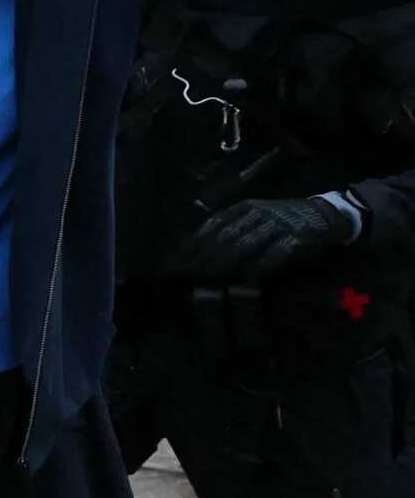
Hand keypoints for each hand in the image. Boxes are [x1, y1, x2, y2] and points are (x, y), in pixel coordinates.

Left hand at [176, 193, 360, 279]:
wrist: (327, 215)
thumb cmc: (283, 224)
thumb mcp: (252, 221)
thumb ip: (226, 233)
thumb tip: (190, 258)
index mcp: (241, 209)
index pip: (206, 231)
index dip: (186, 252)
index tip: (170, 272)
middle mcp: (254, 215)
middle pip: (217, 240)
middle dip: (196, 264)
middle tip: (180, 285)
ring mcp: (273, 226)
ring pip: (237, 248)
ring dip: (217, 269)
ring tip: (201, 286)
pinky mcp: (292, 240)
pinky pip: (266, 259)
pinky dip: (250, 274)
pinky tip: (236, 288)